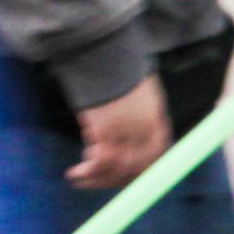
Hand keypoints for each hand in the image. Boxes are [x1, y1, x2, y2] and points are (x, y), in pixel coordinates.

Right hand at [68, 76, 172, 191]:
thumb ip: (139, 114)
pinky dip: (89, 171)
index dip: (141, 169)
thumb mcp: (138, 92)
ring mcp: (128, 130)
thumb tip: (131, 133)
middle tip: (97, 181)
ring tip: (79, 178)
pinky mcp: (107, 129)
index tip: (125, 177)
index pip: (157, 155)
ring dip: (98, 179)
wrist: (104, 52)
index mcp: (157, 119)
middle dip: (116, 179)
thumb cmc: (117, 68)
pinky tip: (75, 173)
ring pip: (118, 167)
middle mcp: (146, 128)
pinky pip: (101, 161)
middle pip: (138, 166)